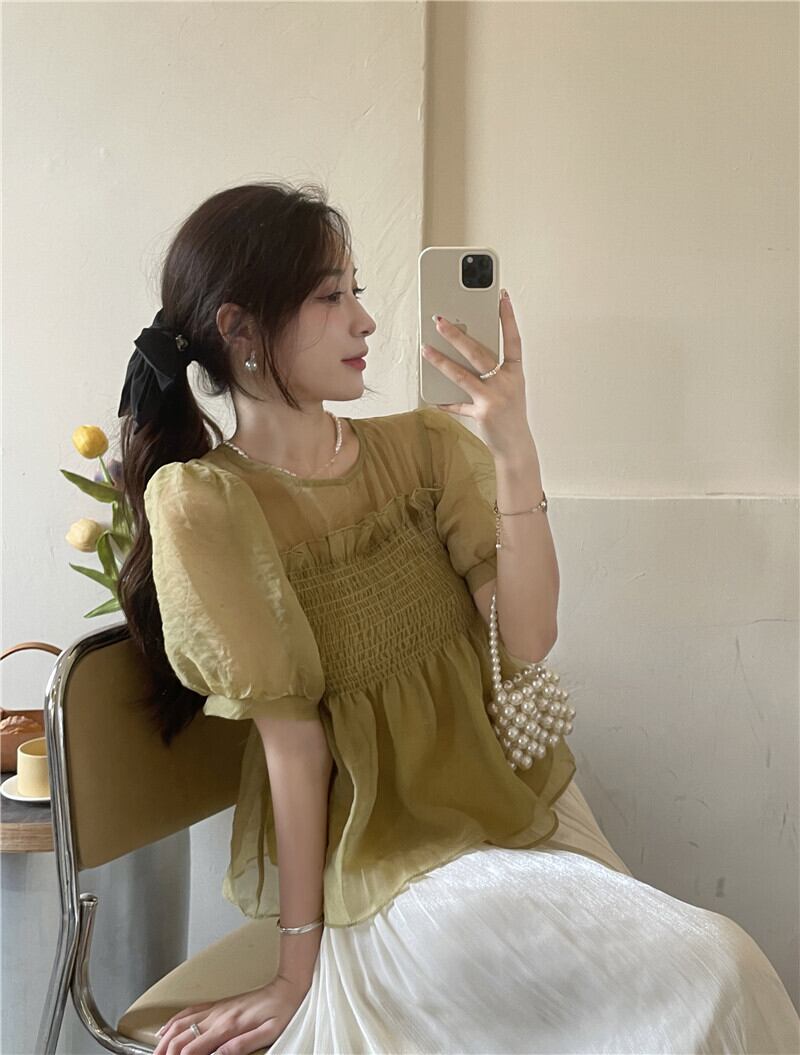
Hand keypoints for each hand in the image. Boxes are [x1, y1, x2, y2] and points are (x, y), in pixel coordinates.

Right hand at [152, 973, 309, 1054]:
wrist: (287, 987)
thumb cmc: (280, 1012)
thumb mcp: (267, 1034)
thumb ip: (241, 1046)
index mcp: (229, 1026)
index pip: (194, 1047)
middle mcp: (218, 1015)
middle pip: (182, 1035)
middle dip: (166, 1051)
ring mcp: (216, 1008)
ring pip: (181, 1022)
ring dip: (165, 1038)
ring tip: (156, 1051)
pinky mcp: (218, 1004)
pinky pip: (190, 1010)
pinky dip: (174, 1020)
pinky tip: (166, 1028)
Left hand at [421, 290, 531, 458]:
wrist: (516, 445)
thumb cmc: (510, 413)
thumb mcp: (508, 388)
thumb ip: (492, 371)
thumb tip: (464, 353)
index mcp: (515, 372)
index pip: (513, 339)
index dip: (508, 317)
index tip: (501, 296)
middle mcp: (507, 383)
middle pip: (479, 353)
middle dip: (457, 335)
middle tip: (440, 321)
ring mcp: (494, 398)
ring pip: (462, 375)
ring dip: (441, 361)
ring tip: (425, 348)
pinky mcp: (482, 413)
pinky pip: (457, 404)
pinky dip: (444, 401)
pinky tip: (432, 395)